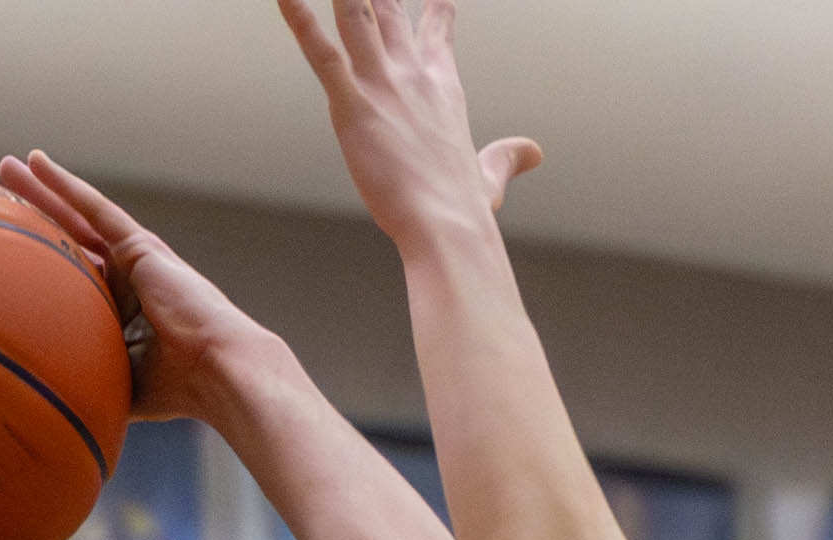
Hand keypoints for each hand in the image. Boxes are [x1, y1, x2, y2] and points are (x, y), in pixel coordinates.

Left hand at [0, 151, 280, 427]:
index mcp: (123, 310)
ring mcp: (134, 257)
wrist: (217, 369)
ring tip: (7, 168)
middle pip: (69, 240)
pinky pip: (94, 208)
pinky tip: (37, 163)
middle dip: (34, 218)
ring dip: (41, 192)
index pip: (73, 279)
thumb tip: (48, 400)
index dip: (42, 264)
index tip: (6, 258)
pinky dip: (65, 185)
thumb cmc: (178, 388)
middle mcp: (127, 278)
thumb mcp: (117, 382)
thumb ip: (87, 378)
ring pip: (76, 217)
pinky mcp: (139, 244)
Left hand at [278, 0, 543, 256]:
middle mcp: (413, 76)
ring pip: (357, 15)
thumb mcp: (490, 175)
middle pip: (390, 11)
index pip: (436, 34)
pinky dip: (300, 20)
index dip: (432, 9)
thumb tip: (532, 153)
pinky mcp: (352, 105)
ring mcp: (382, 85)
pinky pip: (321, 53)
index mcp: (444, 89)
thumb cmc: (465, 208)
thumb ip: (507, 158)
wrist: (449, 226)